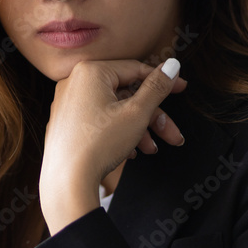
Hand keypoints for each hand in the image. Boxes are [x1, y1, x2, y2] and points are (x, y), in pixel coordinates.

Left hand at [39, 58, 186, 233]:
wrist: (67, 182)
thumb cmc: (99, 144)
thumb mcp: (137, 113)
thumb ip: (157, 87)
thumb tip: (172, 65)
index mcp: (90, 72)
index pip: (134, 69)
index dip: (162, 80)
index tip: (182, 88)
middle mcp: (74, 82)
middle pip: (125, 94)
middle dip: (152, 116)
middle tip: (172, 134)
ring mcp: (67, 103)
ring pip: (113, 109)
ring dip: (137, 128)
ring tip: (151, 149)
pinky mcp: (65, 122)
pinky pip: (97, 119)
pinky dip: (116, 132)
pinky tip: (130, 151)